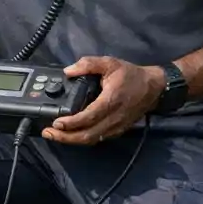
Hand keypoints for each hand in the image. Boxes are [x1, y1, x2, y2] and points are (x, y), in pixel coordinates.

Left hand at [41, 56, 165, 145]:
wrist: (154, 88)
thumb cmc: (131, 75)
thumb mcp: (110, 63)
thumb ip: (88, 64)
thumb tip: (68, 71)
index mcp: (111, 101)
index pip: (89, 117)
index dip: (71, 123)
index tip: (56, 123)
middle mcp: (113, 118)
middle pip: (88, 135)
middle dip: (66, 137)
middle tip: (48, 133)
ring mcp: (116, 127)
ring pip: (92, 140)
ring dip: (72, 141)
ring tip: (55, 136)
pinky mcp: (117, 130)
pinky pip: (98, 139)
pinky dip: (82, 139)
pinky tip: (70, 135)